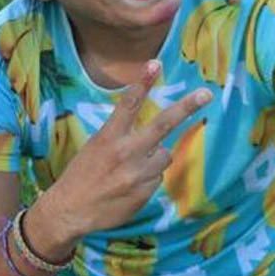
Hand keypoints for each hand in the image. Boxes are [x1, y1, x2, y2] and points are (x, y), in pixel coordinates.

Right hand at [28, 60, 211, 252]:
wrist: (70, 212)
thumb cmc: (81, 175)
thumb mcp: (95, 148)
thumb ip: (122, 137)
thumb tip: (155, 135)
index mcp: (108, 138)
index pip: (128, 105)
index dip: (143, 82)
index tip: (155, 64)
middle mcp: (125, 153)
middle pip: (161, 125)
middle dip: (185, 107)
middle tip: (205, 94)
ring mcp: (137, 175)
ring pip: (164, 155)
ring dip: (156, 157)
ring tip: (132, 168)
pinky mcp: (144, 193)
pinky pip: (157, 178)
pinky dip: (149, 178)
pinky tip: (129, 186)